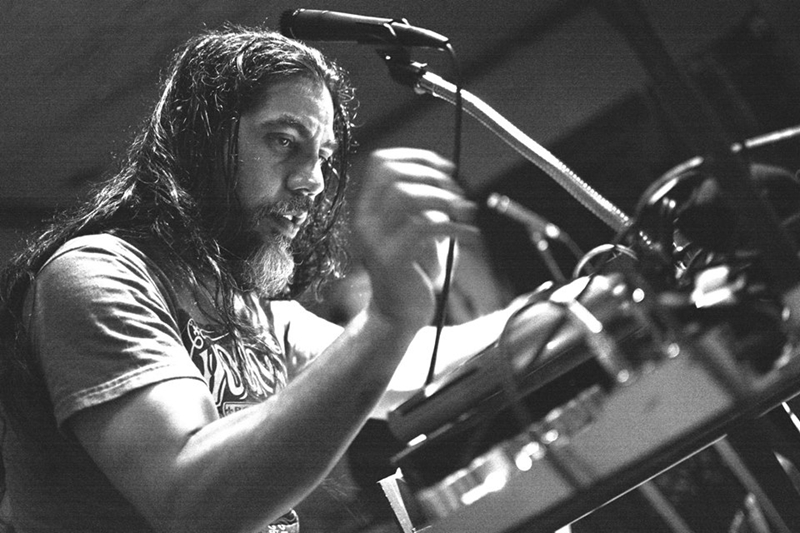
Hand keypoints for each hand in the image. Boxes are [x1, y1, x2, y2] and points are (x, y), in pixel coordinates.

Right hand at [354, 148, 478, 329]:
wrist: (398, 316)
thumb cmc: (412, 273)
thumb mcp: (415, 231)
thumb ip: (422, 205)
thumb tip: (445, 175)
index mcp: (368, 209)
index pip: (382, 162)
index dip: (417, 157)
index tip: (445, 168)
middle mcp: (366, 221)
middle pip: (394, 175)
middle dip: (433, 176)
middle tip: (457, 194)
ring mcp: (375, 240)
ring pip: (407, 196)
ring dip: (443, 198)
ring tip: (464, 212)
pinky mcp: (391, 259)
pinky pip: (425, 227)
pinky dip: (455, 225)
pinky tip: (470, 234)